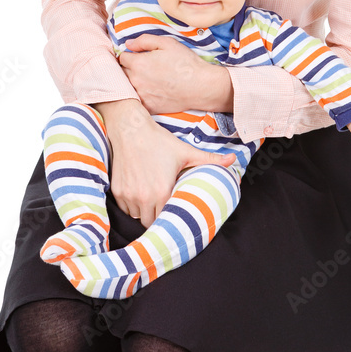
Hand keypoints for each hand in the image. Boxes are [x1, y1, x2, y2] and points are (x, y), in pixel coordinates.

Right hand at [94, 98, 235, 227]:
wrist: (130, 129)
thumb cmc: (158, 140)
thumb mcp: (185, 151)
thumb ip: (210, 159)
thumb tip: (233, 160)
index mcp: (162, 192)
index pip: (167, 220)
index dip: (171, 219)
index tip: (175, 214)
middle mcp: (144, 198)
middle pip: (150, 222)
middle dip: (157, 217)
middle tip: (164, 208)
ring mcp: (128, 195)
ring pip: (137, 216)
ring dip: (144, 212)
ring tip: (152, 200)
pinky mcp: (117, 191)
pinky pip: (125, 207)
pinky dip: (131, 204)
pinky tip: (139, 193)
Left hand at [119, 34, 233, 113]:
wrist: (201, 86)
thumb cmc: (186, 63)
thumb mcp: (167, 43)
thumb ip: (145, 40)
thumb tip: (128, 44)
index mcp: (138, 63)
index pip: (121, 58)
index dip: (128, 55)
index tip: (135, 56)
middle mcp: (136, 80)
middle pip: (121, 73)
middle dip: (127, 69)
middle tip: (140, 68)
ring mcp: (141, 95)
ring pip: (126, 88)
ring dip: (130, 83)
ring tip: (144, 80)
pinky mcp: (148, 107)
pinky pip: (135, 101)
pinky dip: (138, 97)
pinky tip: (147, 92)